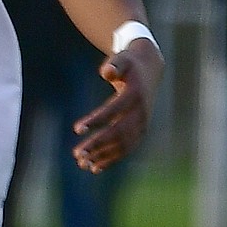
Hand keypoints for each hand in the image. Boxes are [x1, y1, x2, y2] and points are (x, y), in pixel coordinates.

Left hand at [72, 35, 161, 172]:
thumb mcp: (122, 58)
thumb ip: (115, 64)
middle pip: (118, 132)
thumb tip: (106, 72)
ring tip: (82, 164)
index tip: (77, 129)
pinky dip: (112, 159)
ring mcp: (142, 124)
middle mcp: (141, 113)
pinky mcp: (140, 131)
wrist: (149, 70)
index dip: (96, 120)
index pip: (114, 110)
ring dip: (103, 155)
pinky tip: (95, 167)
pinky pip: (126, 148)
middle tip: (77, 154)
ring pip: (123, 145)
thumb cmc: (129, 63)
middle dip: (98, 144)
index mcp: (135, 95)